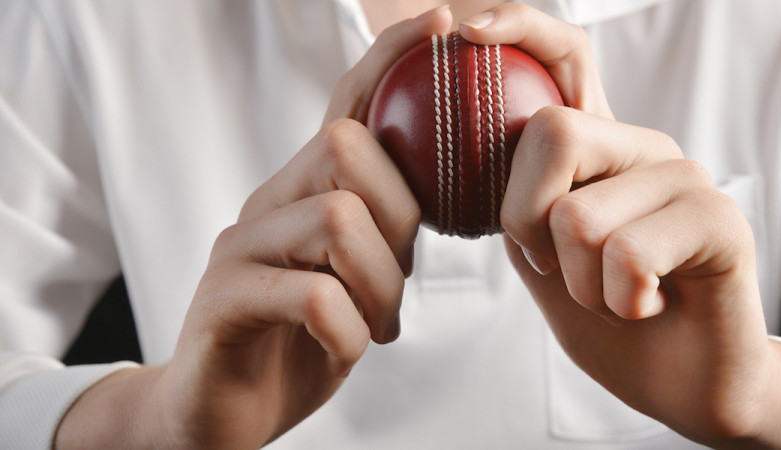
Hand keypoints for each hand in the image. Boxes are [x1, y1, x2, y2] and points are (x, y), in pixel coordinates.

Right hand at [55, 7, 452, 448]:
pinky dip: (349, 327)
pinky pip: (312, 292)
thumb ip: (382, 232)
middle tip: (396, 284)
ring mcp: (239, 247)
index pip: (347, 105)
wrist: (216, 415)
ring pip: (337, 219)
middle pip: (349, 151)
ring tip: (375, 324)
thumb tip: (446, 199)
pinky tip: (347, 345)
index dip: (393, 58)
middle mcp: (267, 202)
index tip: (444, 25)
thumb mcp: (354, 279)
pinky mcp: (223, 300)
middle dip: (399, 221)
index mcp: (302, 190)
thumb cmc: (299, 342)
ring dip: (379, 284)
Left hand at [461, 4, 780, 447]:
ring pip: (578, 214)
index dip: (517, 28)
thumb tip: (463, 161)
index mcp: (600, 150)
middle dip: (527, 223)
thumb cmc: (612, 321)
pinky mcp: (721, 219)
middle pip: (551, 132)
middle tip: (560, 267)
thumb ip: (517, 207)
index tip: (467, 33)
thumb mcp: (543, 260)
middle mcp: (643, 148)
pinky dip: (618, 300)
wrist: (684, 385)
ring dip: (579, 284)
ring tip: (615, 295)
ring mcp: (685, 178)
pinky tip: (648, 306)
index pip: (565, 55)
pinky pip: (626, 253)